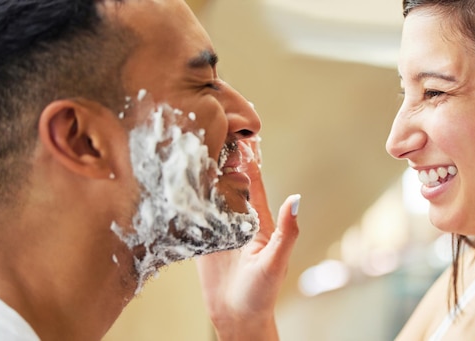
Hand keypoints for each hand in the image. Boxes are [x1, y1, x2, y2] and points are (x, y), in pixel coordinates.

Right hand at [196, 142, 299, 340]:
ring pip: (210, 192)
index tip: (241, 130)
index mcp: (258, 219)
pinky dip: (188, 196)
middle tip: (210, 125)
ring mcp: (218, 227)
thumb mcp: (275, 261)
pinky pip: (194, 213)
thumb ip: (286, 232)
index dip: (248, 156)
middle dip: (222, 156)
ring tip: (191, 144)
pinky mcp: (202, 240)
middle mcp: (238, 218)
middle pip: (229, 180)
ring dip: (203, 171)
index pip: (254, 180)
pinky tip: (177, 179)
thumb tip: (296, 199)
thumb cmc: (261, 294)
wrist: (237, 318)